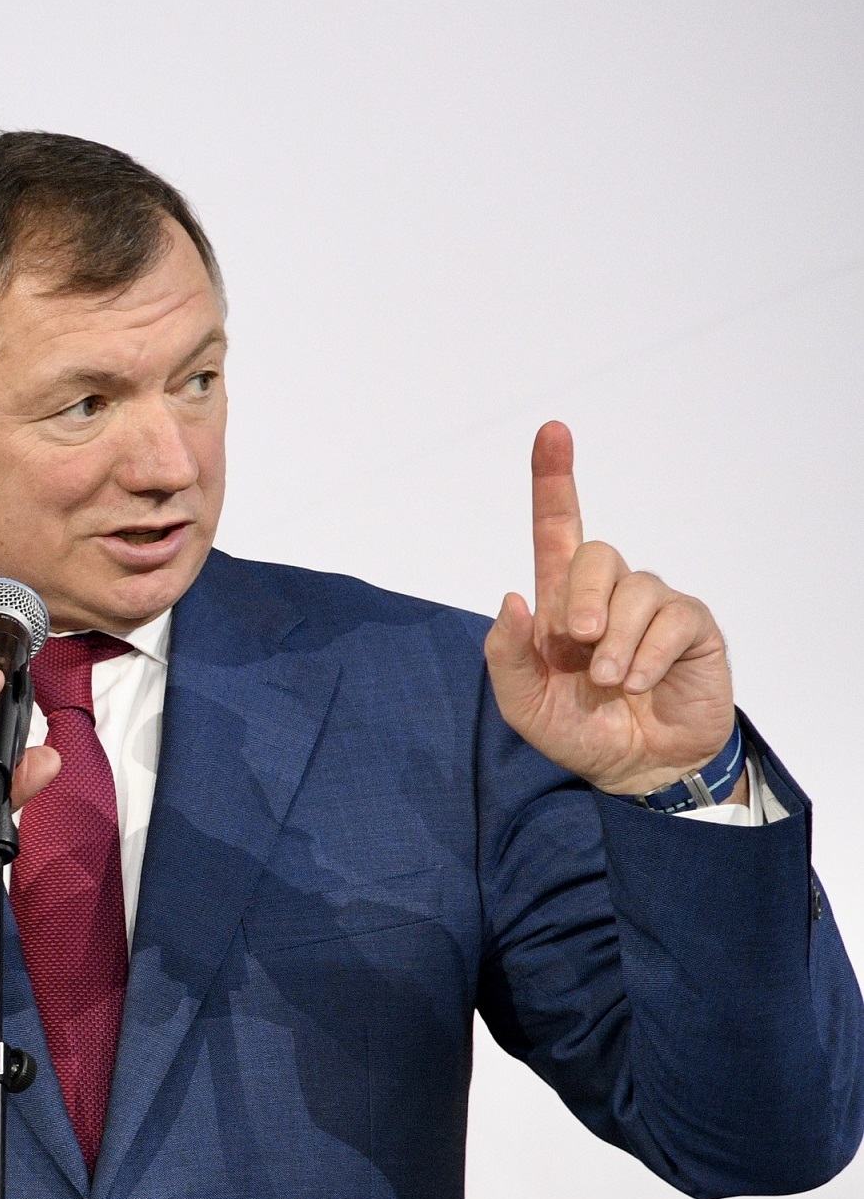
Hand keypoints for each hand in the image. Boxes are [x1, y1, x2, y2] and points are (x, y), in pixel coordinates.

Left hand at [485, 422, 735, 796]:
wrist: (634, 768)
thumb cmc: (577, 728)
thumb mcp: (522, 702)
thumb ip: (506, 654)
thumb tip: (512, 597)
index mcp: (560, 602)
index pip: (557, 529)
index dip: (554, 479)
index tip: (552, 430)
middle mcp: (609, 595)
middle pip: (594, 553)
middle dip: (580, 597)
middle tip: (576, 645)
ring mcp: (653, 607)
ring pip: (634, 588)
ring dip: (615, 642)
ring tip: (611, 681)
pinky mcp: (692, 628)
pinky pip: (672, 620)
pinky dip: (649, 656)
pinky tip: (642, 683)